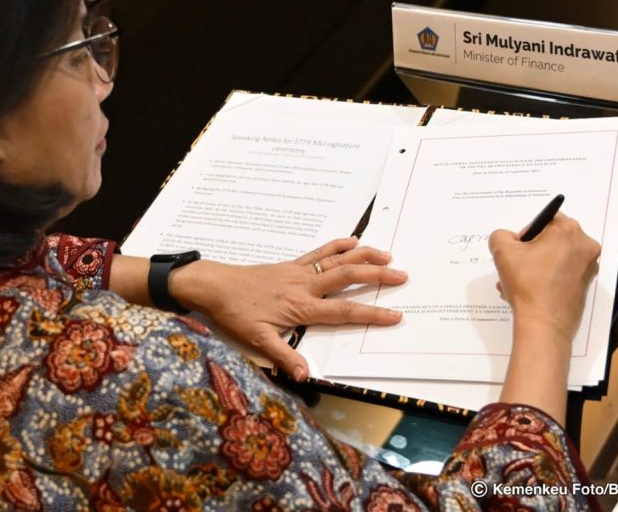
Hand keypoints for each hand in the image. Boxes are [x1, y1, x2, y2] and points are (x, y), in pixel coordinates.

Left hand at [171, 237, 406, 380]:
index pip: (344, 312)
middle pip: (348, 278)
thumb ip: (284, 356)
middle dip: (376, 277)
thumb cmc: (236, 313)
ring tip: (386, 256)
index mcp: (302, 307)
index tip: (395, 315)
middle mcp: (305, 286)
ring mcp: (299, 272)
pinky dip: (338, 246)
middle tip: (402, 276)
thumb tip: (305, 376)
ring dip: (363, 257)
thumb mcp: (257, 339)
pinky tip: (352, 241)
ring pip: (337, 260)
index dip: (371, 314)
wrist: (215, 285)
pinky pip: (319, 252)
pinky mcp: (291, 265)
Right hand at [489, 213, 600, 342]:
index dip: (527, 233)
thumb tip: (508, 239)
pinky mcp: (586, 285)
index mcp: (568, 231)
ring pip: (556, 257)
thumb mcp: (502, 251)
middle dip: (532, 250)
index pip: (545, 219)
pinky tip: (529, 291)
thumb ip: (501, 235)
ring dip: (537, 265)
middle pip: (552, 239)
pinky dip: (547, 278)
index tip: (519, 249)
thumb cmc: (527, 284)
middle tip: (518, 265)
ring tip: (518, 282)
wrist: (543, 324)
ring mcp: (588, 267)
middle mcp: (585, 246)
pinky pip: (563, 273)